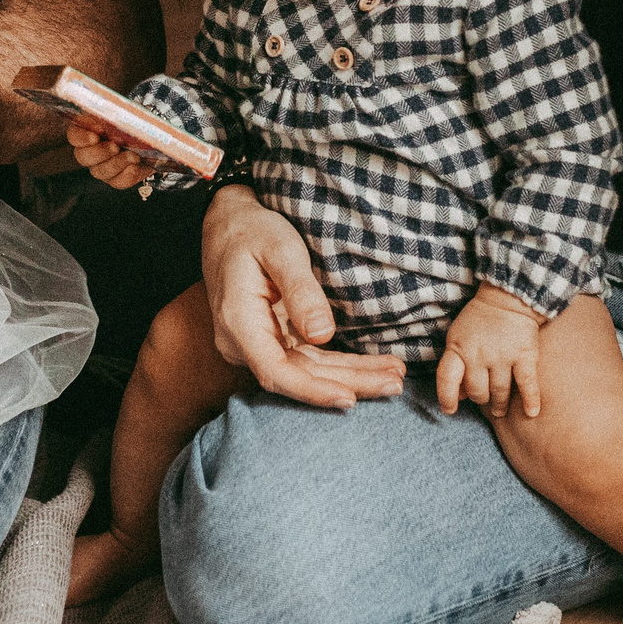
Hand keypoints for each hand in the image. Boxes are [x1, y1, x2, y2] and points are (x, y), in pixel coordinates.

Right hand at [66, 122, 154, 189]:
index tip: (95, 136)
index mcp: (87, 131)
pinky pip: (118, 182)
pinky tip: (135, 166)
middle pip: (83, 157)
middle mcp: (90, 151)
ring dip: (117, 163)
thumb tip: (113, 116)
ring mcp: (101, 167)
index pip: (74, 135)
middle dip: (100, 152)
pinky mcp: (116, 179)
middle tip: (115, 146)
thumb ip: (114, 114)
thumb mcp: (124, 113)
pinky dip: (127, 174)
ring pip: (100, 171)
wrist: (151, 140)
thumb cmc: (135, 123)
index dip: (81, 138)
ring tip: (133, 155)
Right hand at [200, 184, 404, 407]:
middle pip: (298, 377)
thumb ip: (301, 291)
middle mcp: (242, 342)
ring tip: (393, 379)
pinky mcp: (272, 339)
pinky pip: (307, 359)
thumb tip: (322, 335)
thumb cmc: (253, 231)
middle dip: (348, 384)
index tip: (349, 398)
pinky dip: (340, 365)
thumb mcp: (280, 249)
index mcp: (238, 322)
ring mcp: (256, 344)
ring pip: (306, 371)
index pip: (274, 372)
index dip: (311, 391)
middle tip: (394, 386)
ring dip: (350, 377)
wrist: (228, 224)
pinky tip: (371, 369)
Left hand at [436, 286, 545, 417]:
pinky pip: (527, 384)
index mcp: (458, 348)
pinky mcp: (525, 356)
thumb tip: (457, 397)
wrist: (507, 298)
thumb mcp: (457, 337)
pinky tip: (531, 412)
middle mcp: (478, 355)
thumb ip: (455, 365)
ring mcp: (502, 356)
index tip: (449, 410)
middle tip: (485, 399)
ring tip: (500, 409)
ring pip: (499, 392)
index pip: (446, 378)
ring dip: (500, 404)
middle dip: (480, 398)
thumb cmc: (479, 321)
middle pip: (477, 391)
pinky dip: (530, 401)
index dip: (446, 398)